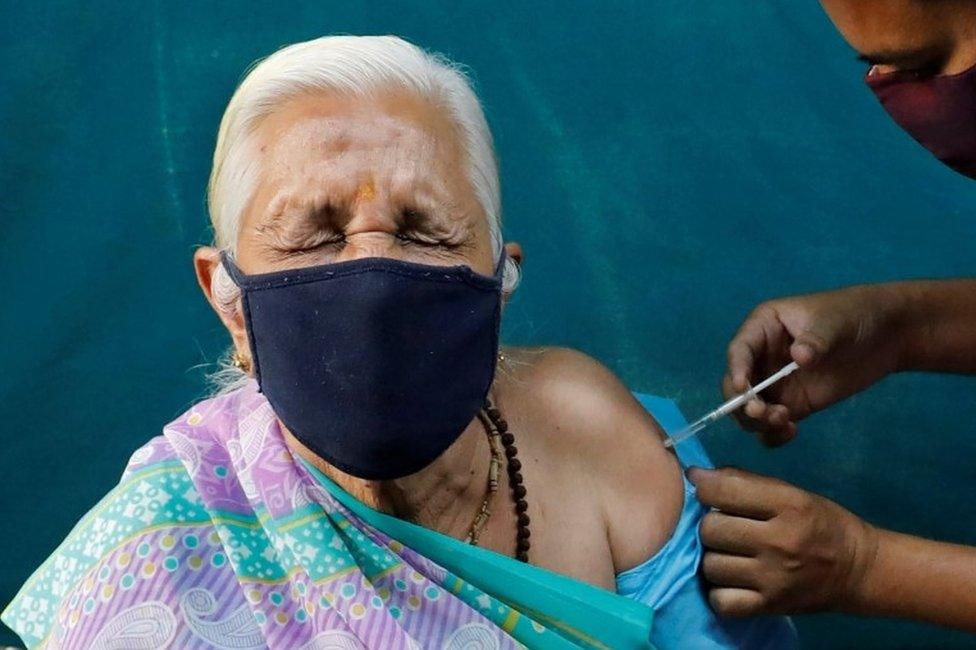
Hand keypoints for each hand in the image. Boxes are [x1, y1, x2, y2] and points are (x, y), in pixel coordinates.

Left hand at [689, 467, 878, 616]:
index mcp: (788, 505)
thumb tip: (696, 475)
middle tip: (725, 528)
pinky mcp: (770, 607)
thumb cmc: (820, 523)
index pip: (723, 491)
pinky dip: (719, 593)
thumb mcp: (791, 492)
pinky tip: (732, 582)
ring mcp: (774, 578)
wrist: (858, 570)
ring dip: (714, 559)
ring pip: (711, 566)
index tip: (707, 491)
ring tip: (729, 555)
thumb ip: (744, 481)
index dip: (704, 488)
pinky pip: (721, 601)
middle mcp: (780, 541)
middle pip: (711, 530)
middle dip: (711, 526)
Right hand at [724, 284, 908, 445]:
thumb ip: (816, 339)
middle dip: (744, 402)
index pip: (740, 350)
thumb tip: (799, 358)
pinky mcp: (792, 404)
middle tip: (764, 413)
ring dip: (757, 421)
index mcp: (763, 328)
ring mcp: (775, 384)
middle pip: (736, 384)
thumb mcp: (834, 321)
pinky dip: (773, 434)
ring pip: (748, 409)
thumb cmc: (853, 314)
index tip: (745, 388)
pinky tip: (792, 433)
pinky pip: (771, 424)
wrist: (886, 335)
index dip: (737, 368)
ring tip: (786, 423)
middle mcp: (761, 358)